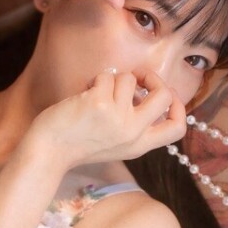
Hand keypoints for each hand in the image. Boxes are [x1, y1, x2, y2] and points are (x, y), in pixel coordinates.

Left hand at [29, 69, 186, 168]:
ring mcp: (118, 118)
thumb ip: (132, 124)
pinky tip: (83, 95)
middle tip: (136, 77)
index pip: (177, 129)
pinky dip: (95, 80)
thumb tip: (143, 89)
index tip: (166, 94)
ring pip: (129, 79)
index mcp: (139, 146)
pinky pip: (107, 76)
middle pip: (164, 96)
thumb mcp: (114, 142)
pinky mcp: (100, 104)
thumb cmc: (77, 142)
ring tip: (95, 93)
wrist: (48, 152)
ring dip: (112, 79)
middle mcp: (133, 134)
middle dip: (152, 78)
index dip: (179, 107)